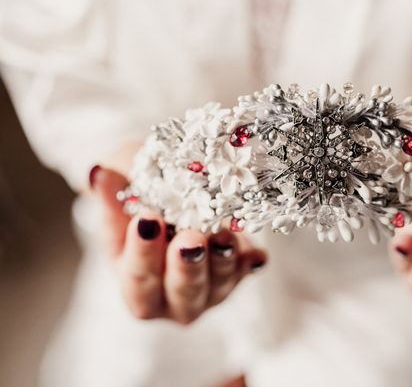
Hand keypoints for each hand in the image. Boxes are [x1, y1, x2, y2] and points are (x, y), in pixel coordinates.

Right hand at [89, 166, 266, 323]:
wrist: (178, 198)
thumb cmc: (142, 202)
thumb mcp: (123, 195)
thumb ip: (111, 191)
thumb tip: (99, 173)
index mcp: (136, 284)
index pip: (138, 278)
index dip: (142, 252)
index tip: (147, 220)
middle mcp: (172, 296)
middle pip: (181, 291)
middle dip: (186, 265)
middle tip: (191, 239)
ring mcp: (209, 288)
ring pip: (217, 284)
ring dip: (222, 260)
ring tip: (224, 235)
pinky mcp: (237, 272)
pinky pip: (246, 271)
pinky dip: (249, 262)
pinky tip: (255, 254)